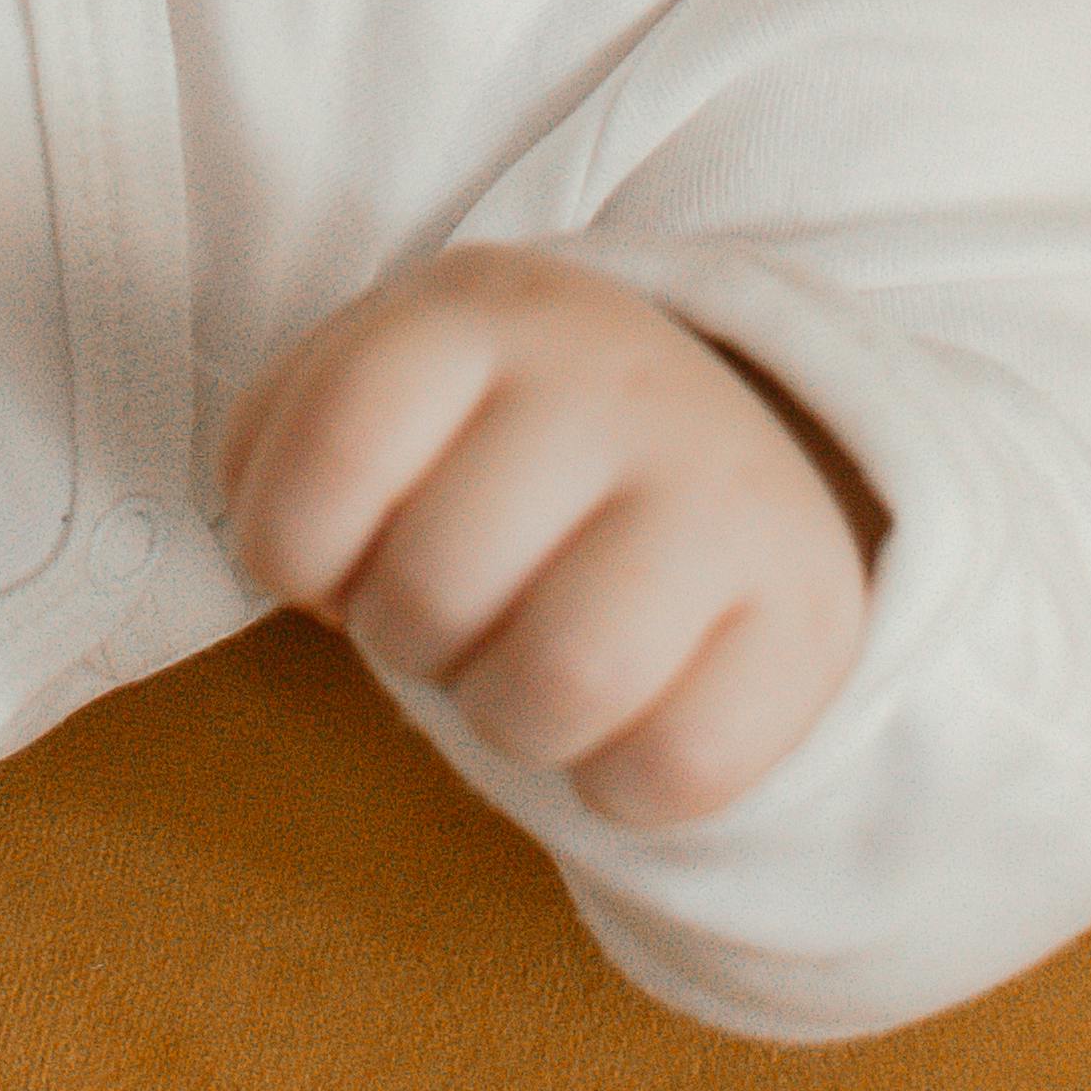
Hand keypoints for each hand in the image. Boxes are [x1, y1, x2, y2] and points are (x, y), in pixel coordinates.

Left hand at [217, 245, 875, 828]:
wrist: (722, 441)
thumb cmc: (490, 444)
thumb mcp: (377, 386)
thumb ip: (281, 447)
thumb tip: (290, 558)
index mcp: (483, 309)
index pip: (336, 433)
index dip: (293, 543)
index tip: (329, 556)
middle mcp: (615, 375)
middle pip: (428, 588)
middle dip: (409, 639)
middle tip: (454, 607)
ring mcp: (725, 488)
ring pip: (554, 688)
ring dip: (507, 718)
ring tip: (527, 662)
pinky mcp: (809, 611)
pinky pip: (673, 770)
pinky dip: (619, 782)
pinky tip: (630, 709)